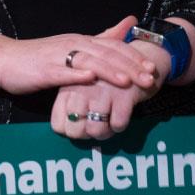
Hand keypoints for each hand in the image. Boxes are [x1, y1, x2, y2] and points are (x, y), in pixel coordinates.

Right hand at [0, 17, 156, 95]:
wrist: (4, 59)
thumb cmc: (40, 56)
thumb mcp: (74, 44)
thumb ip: (102, 36)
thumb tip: (130, 21)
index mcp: (80, 40)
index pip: (113, 46)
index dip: (133, 57)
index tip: (152, 68)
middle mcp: (72, 45)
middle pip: (105, 54)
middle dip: (129, 67)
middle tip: (149, 79)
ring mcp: (57, 57)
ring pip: (88, 62)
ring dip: (109, 71)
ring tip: (127, 82)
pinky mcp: (44, 70)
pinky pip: (62, 72)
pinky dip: (77, 75)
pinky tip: (89, 79)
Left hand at [51, 39, 169, 139]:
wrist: (136, 58)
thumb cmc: (104, 79)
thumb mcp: (82, 86)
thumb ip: (70, 104)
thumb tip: (66, 131)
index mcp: (67, 88)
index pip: (58, 123)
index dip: (69, 132)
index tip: (80, 128)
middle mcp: (81, 90)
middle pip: (75, 130)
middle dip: (86, 136)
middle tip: (95, 130)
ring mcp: (101, 92)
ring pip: (95, 130)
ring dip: (104, 133)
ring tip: (108, 126)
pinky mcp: (122, 95)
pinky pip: (117, 124)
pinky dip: (119, 126)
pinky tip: (119, 118)